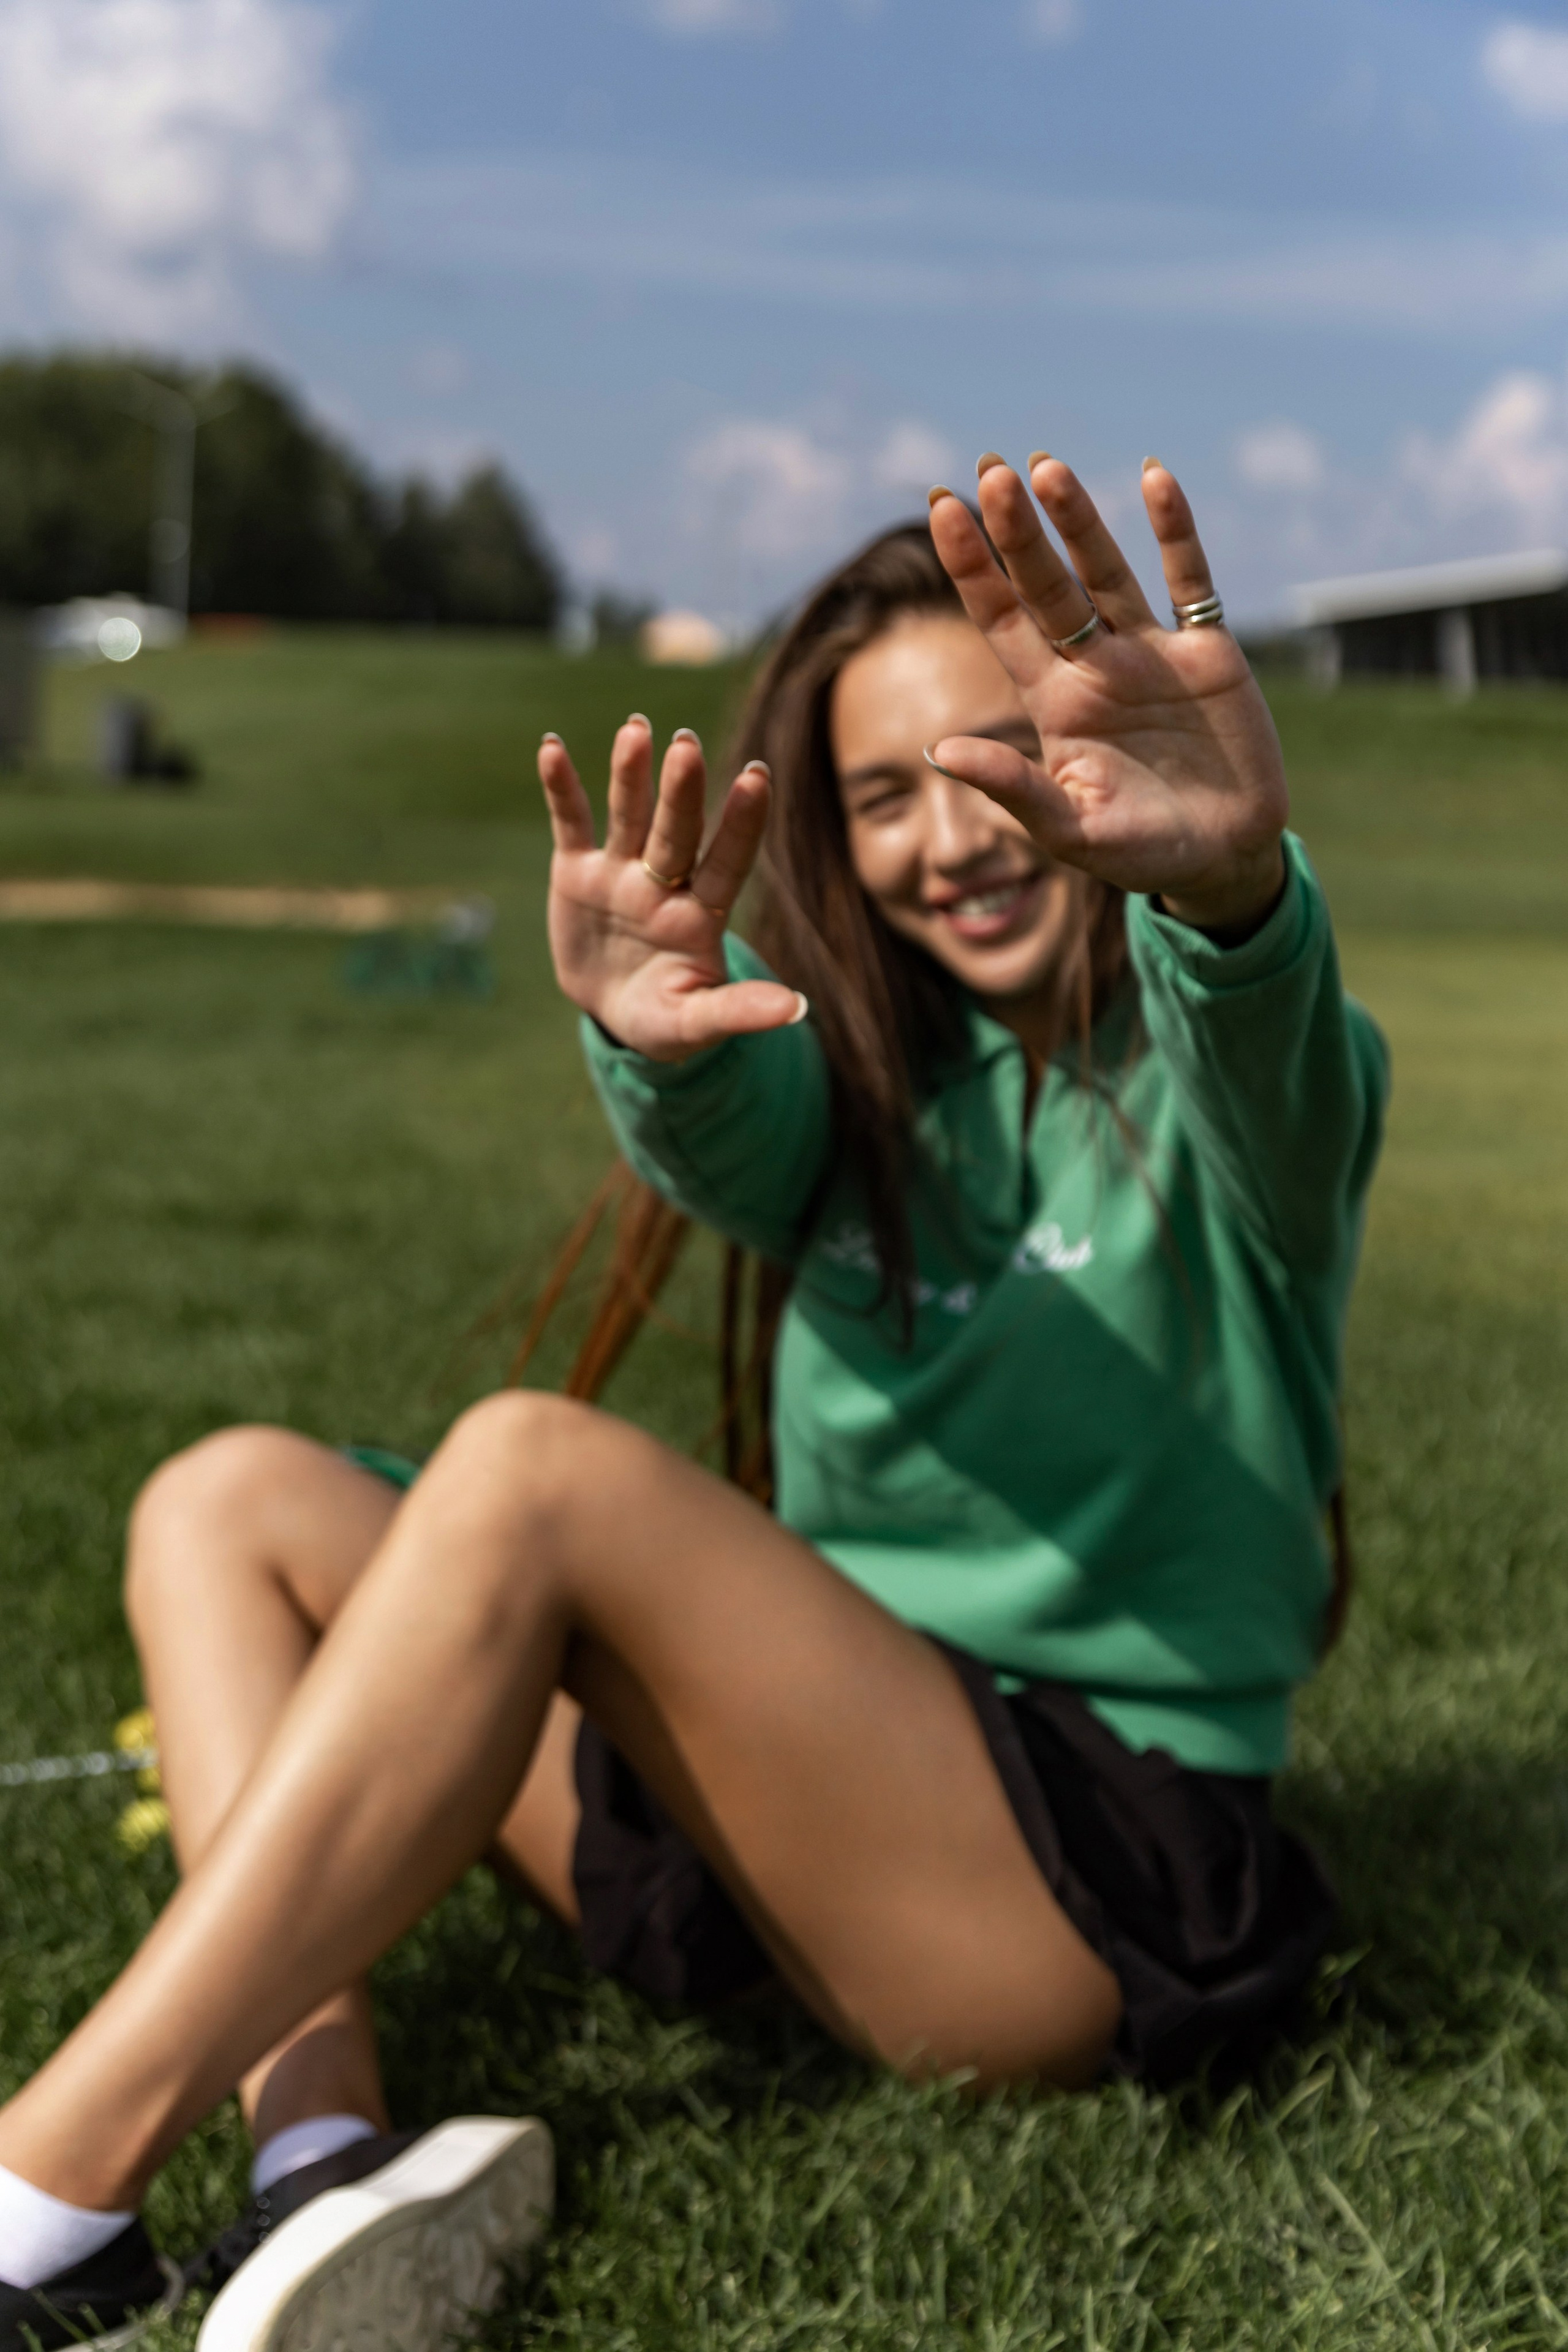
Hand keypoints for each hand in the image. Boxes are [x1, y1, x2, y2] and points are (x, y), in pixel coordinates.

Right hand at [538, 717, 804, 1061]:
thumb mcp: (698, 1023)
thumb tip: (797, 1011)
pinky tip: (551, 747)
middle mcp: (665, 882)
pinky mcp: (578, 872)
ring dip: (630, 774)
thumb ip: (740, 1012)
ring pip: (628, 816)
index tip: (758, 777)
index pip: (727, 863)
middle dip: (680, 792)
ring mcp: (621, 873)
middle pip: (676, 832)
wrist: (613, 1013)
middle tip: (686, 746)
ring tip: (636, 729)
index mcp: (700, 915)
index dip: (742, 823)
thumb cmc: (666, 1019)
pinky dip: (561, 788)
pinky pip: (570, 823)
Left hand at [928, 456, 1287, 934]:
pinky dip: (1174, 531)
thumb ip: (1013, 789)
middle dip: (1018, 532)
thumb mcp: (1071, 832)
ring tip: (1045, 466)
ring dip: (1079, 520)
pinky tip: (1153, 478)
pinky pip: (1188, 580)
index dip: (972, 567)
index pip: (1001, 621)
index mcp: (1053, 702)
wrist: (1224, 859)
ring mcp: (1151, 653)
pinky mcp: (1208, 652)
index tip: (941, 509)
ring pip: (1106, 571)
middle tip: (991, 473)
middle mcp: (1094, 665)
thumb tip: (939, 753)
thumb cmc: (1140, 853)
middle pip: (1046, 585)